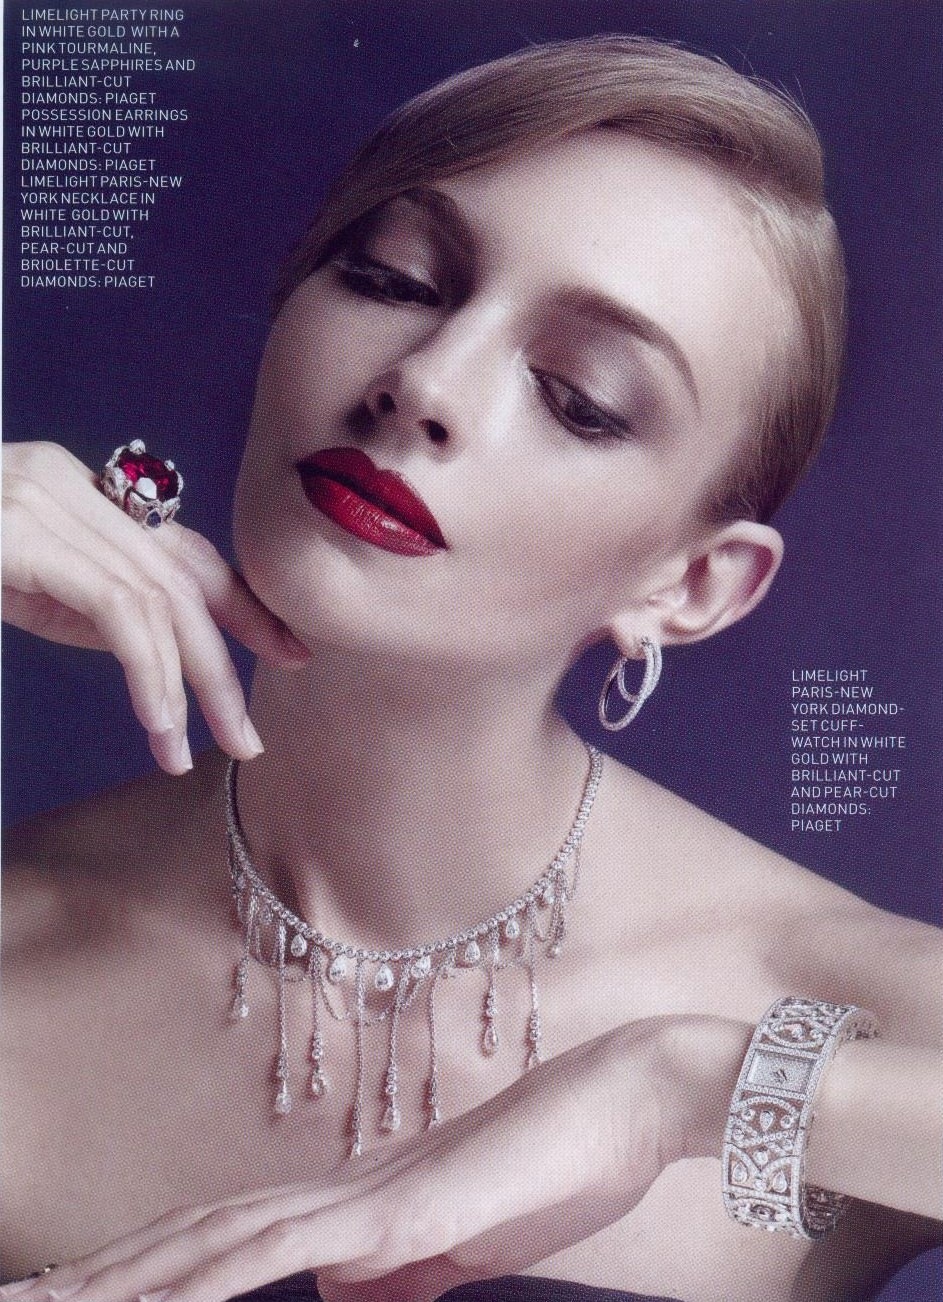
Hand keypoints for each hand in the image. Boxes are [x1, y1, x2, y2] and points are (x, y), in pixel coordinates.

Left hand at [0, 1017, 749, 1301]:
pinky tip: (159, 1294)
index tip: (75, 1291)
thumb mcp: (477, 1240)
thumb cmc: (565, 1165)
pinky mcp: (408, 1214)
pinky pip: (290, 1251)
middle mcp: (343, 1195)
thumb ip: (408, 1262)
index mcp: (357, 1205)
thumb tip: (345, 1286)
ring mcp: (369, 1201)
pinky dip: (213, 1275)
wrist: (631, 1095)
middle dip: (101, 1274)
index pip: (223, 1242)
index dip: (142, 1268)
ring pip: (217, 1242)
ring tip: (39, 1300)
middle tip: (14, 1294)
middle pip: (194, 1237)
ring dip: (126, 1276)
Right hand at [2, 441, 309, 773]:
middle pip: (181, 574)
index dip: (242, 605)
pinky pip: (117, 610)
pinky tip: (158, 724)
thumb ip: (86, 606)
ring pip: (159, 597)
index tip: (288, 653)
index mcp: (73, 488)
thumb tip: (158, 652)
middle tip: (253, 731)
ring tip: (201, 749)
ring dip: (191, 683)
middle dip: (231, 655)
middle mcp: (66, 481)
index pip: (181, 549)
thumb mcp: (21, 590)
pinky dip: (147, 674)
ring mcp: (43, 500)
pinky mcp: (26, 533)